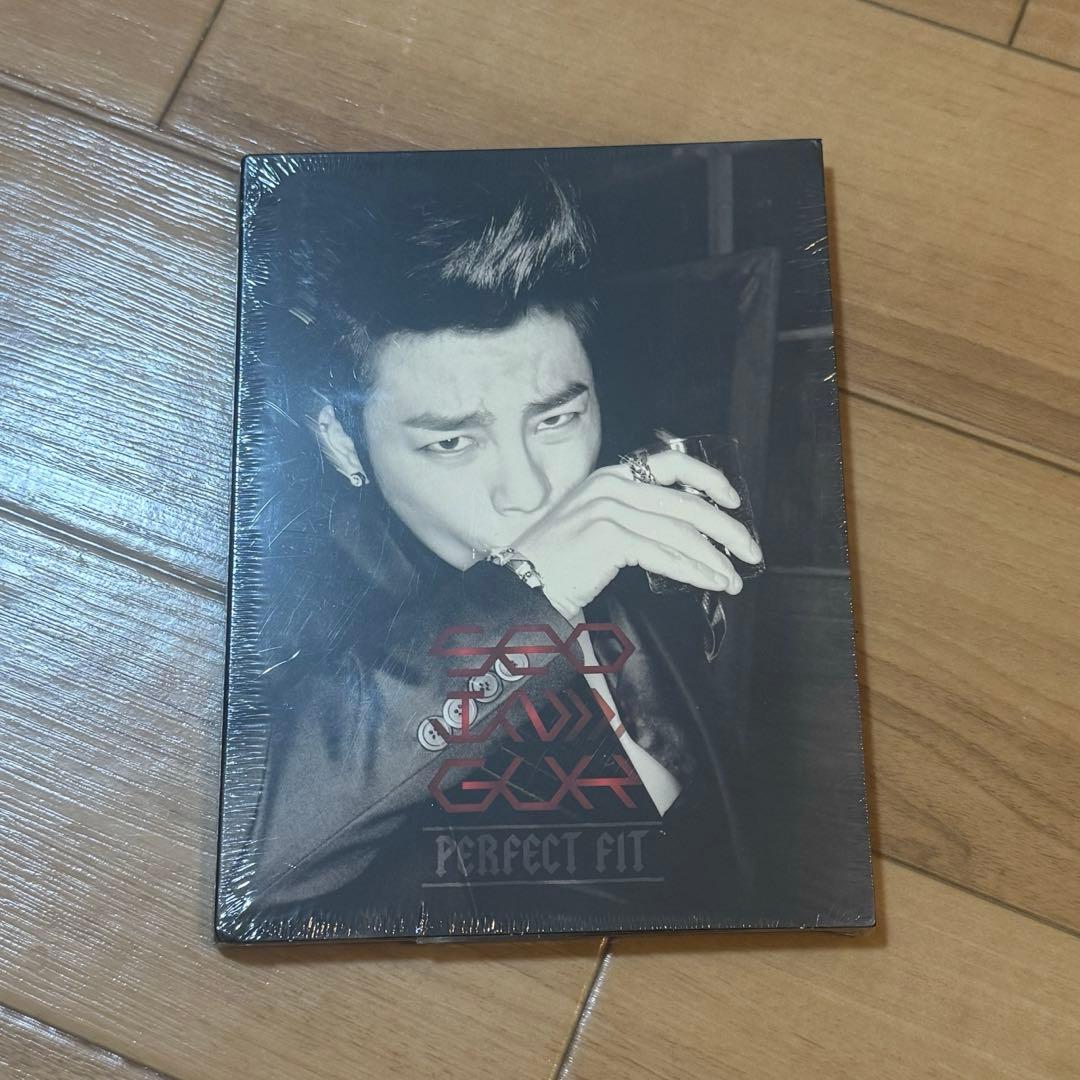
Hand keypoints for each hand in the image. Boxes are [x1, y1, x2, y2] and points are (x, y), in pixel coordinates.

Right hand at [510, 451, 763, 620]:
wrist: (522, 581)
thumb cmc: (559, 561)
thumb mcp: (596, 523)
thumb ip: (635, 517)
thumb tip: (686, 535)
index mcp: (611, 476)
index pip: (670, 462)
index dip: (709, 477)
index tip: (733, 499)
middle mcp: (611, 485)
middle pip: (687, 502)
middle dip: (728, 529)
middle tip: (751, 552)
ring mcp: (609, 508)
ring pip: (681, 533)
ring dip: (714, 560)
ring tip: (732, 581)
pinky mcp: (607, 536)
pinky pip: (665, 555)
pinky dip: (694, 572)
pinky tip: (710, 583)